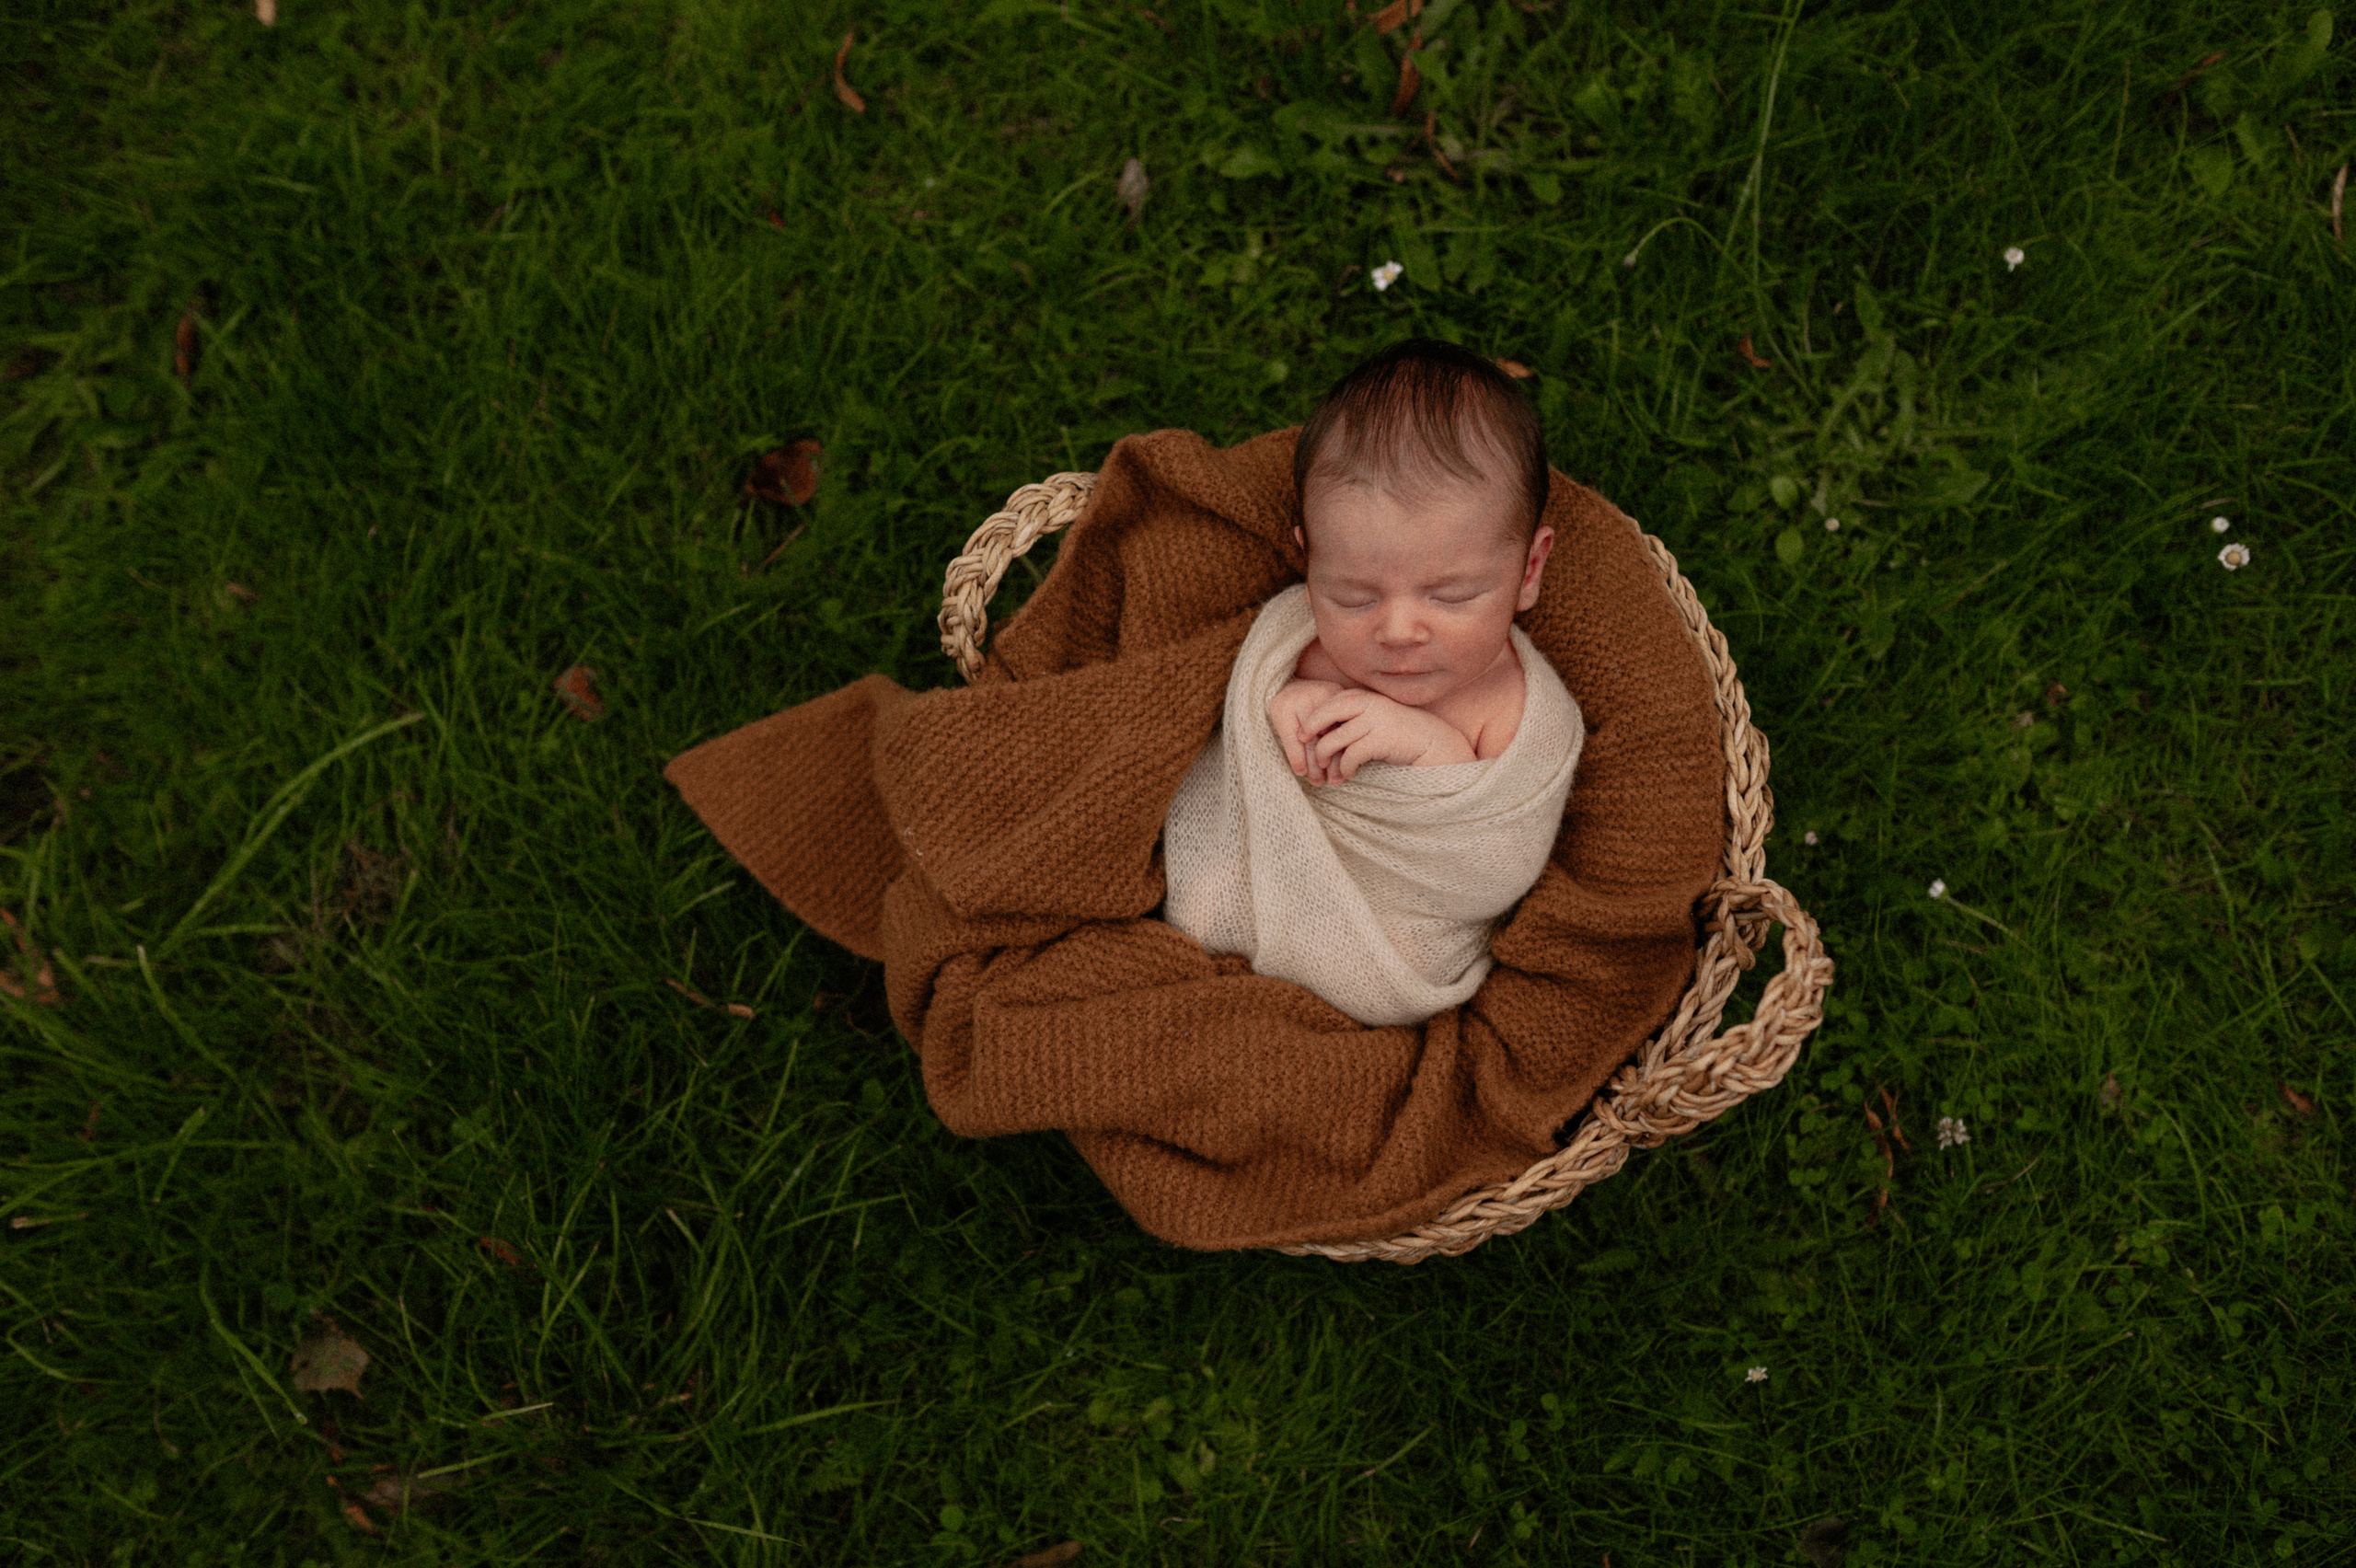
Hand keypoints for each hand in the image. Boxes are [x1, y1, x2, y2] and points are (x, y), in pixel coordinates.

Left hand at [1273, 683, 1474, 783]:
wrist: (1434, 743)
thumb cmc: (1402, 734)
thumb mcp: (1378, 718)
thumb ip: (1356, 718)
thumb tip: (1325, 729)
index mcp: (1366, 697)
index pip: (1331, 702)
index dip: (1314, 717)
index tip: (1304, 732)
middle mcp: (1368, 704)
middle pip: (1326, 714)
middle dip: (1311, 731)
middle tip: (1305, 747)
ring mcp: (1374, 721)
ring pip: (1334, 740)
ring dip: (1326, 758)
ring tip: (1327, 770)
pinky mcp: (1379, 740)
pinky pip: (1350, 756)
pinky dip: (1345, 768)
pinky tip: (1347, 774)